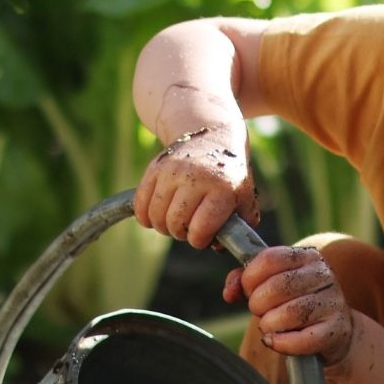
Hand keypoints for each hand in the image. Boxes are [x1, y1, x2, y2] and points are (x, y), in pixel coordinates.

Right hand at [132, 123, 257, 246]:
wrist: (213, 137)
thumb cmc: (229, 175)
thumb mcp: (244, 196)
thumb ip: (238, 224)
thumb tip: (218, 247)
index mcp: (222, 189)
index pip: (201, 228)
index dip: (199, 240)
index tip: (202, 237)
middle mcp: (196, 178)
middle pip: (176, 223)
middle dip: (181, 233)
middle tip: (188, 227)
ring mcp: (173, 171)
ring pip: (156, 215)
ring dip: (163, 226)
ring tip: (174, 220)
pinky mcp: (155, 167)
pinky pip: (140, 203)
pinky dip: (145, 216)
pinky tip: (155, 217)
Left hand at [226, 245, 355, 366]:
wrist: (331, 330)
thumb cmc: (293, 303)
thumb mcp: (270, 285)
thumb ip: (244, 282)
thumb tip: (229, 293)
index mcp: (306, 256)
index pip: (270, 259)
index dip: (250, 278)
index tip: (248, 291)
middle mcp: (323, 274)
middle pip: (277, 286)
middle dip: (258, 304)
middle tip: (259, 311)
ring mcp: (332, 302)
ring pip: (290, 313)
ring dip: (269, 324)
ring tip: (269, 326)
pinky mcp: (336, 329)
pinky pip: (303, 339)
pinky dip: (282, 343)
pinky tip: (275, 341)